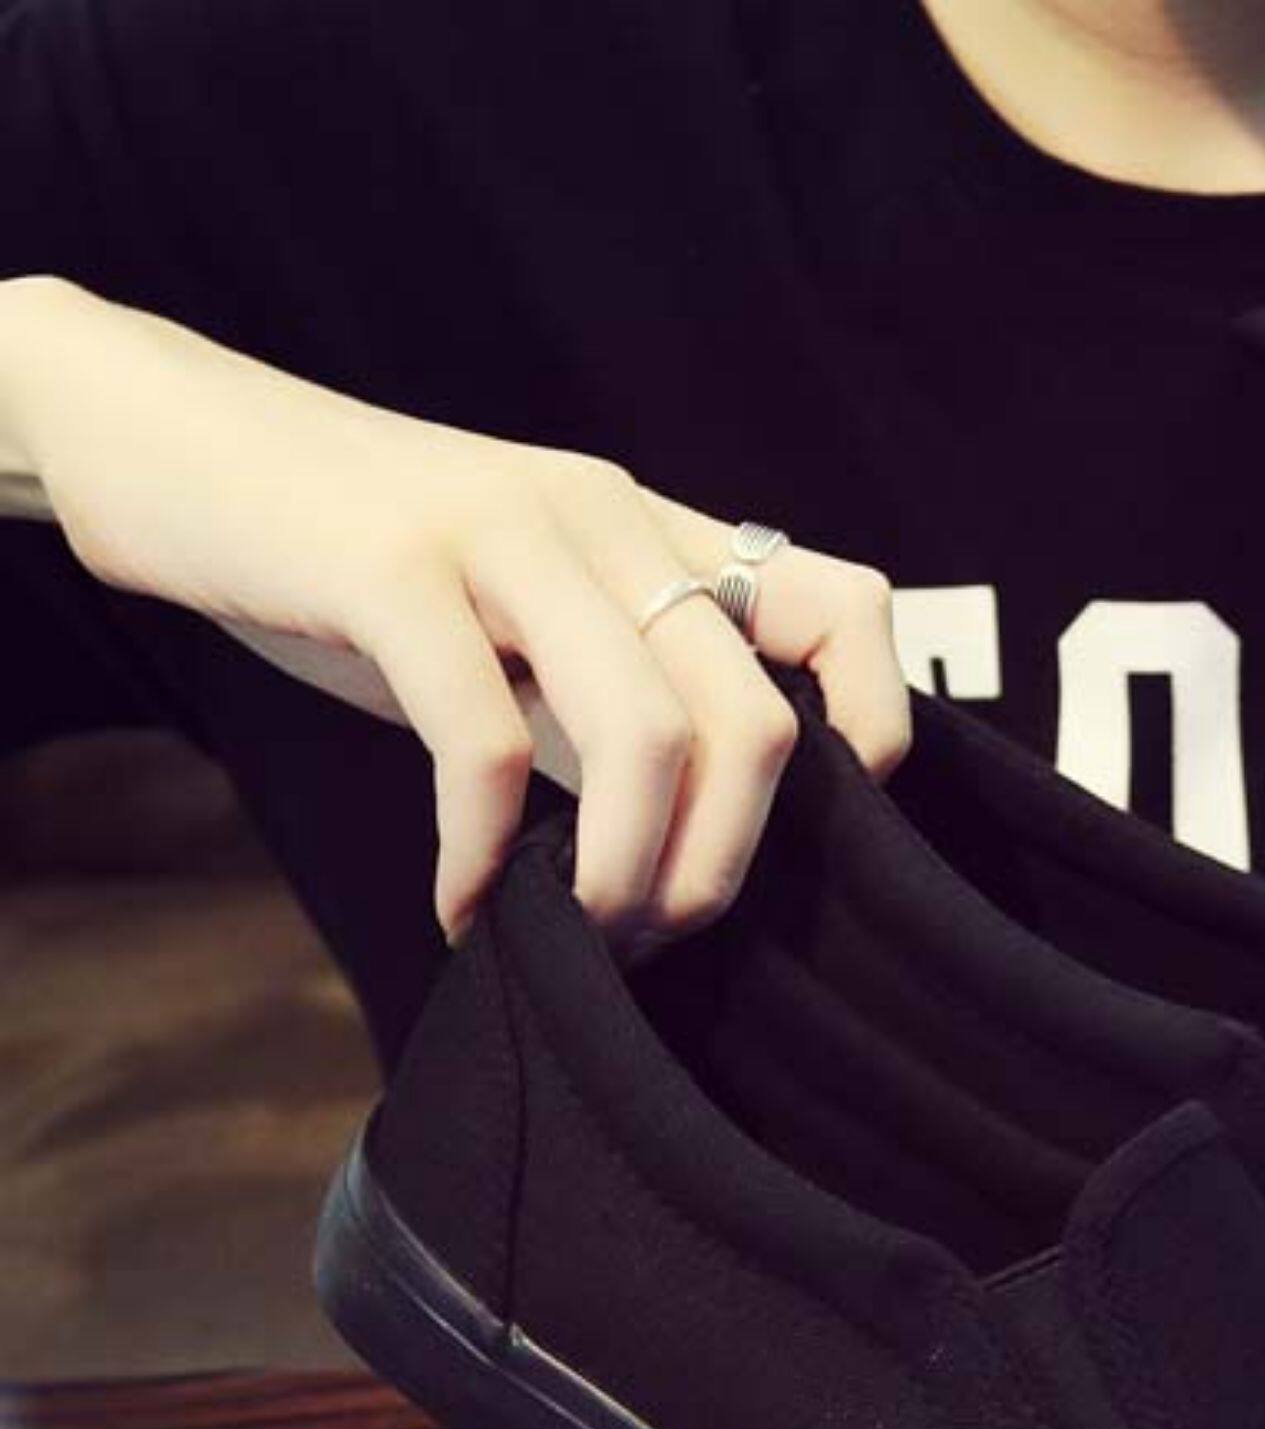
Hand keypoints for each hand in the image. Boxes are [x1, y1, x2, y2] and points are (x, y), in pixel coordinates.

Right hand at [14, 280, 907, 948]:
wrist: (175, 443)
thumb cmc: (365, 563)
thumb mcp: (525, 621)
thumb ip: (617, 701)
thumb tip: (702, 845)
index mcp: (653, 532)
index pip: (844, 606)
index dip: (876, 727)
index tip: (831, 835)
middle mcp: (603, 520)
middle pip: (753, 720)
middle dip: (722, 868)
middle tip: (657, 936)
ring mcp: (502, 535)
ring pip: (645, 737)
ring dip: (624, 875)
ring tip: (579, 933)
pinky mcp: (390, 568)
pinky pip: (482, 742)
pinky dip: (479, 857)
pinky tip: (460, 905)